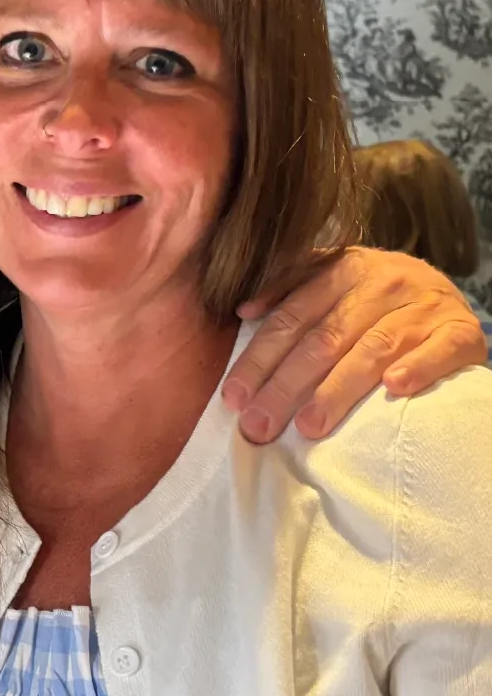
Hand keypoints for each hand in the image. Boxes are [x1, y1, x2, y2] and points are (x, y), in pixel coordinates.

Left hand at [223, 247, 486, 442]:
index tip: (234, 398)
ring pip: (373, 350)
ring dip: (338, 390)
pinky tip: (393, 389)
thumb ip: (287, 287)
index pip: (290, 320)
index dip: (259, 359)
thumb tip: (244, 311)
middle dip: (285, 385)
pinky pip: (439, 350)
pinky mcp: (460, 331)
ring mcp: (421, 307)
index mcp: (340, 270)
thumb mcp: (331, 277)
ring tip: (309, 425)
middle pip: (323, 340)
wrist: (445, 288)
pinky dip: (416, 368)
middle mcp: (379, 285)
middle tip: (259, 423)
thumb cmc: (373, 294)